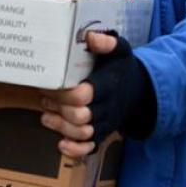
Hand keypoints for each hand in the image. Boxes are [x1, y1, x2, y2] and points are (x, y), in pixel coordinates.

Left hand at [40, 32, 116, 156]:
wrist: (140, 92)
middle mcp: (105, 108)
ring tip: (47, 111)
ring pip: (81, 133)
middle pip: (80, 116)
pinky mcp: (100, 134)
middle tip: (45, 95)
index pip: (85, 95)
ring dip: (60, 125)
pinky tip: (61, 143)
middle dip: (59, 107)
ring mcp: (103, 123)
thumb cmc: (122, 69)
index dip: (65, 93)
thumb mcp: (121, 51)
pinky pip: (89, 149)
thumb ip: (108, 42)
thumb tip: (91, 37)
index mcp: (107, 86)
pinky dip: (74, 149)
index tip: (54, 83)